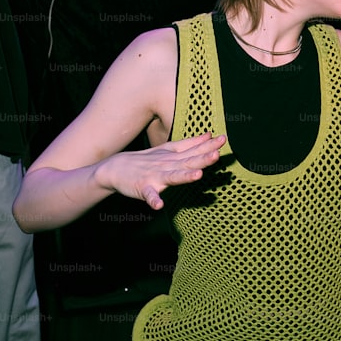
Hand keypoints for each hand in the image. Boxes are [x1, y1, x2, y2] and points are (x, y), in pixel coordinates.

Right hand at [97, 133, 224, 209]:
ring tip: (197, 176)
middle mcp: (167, 165)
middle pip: (187, 162)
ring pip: (172, 177)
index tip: (223, 139)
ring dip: (184, 176)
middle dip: (202, 159)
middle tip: (217, 154)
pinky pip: (149, 195)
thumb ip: (190, 144)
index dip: (208, 146)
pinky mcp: (143, 188)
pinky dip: (154, 200)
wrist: (116, 168)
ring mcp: (155, 176)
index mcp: (175, 157)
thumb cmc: (147, 160)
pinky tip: (159, 205)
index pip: (194, 150)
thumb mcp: (169, 150)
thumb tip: (209, 135)